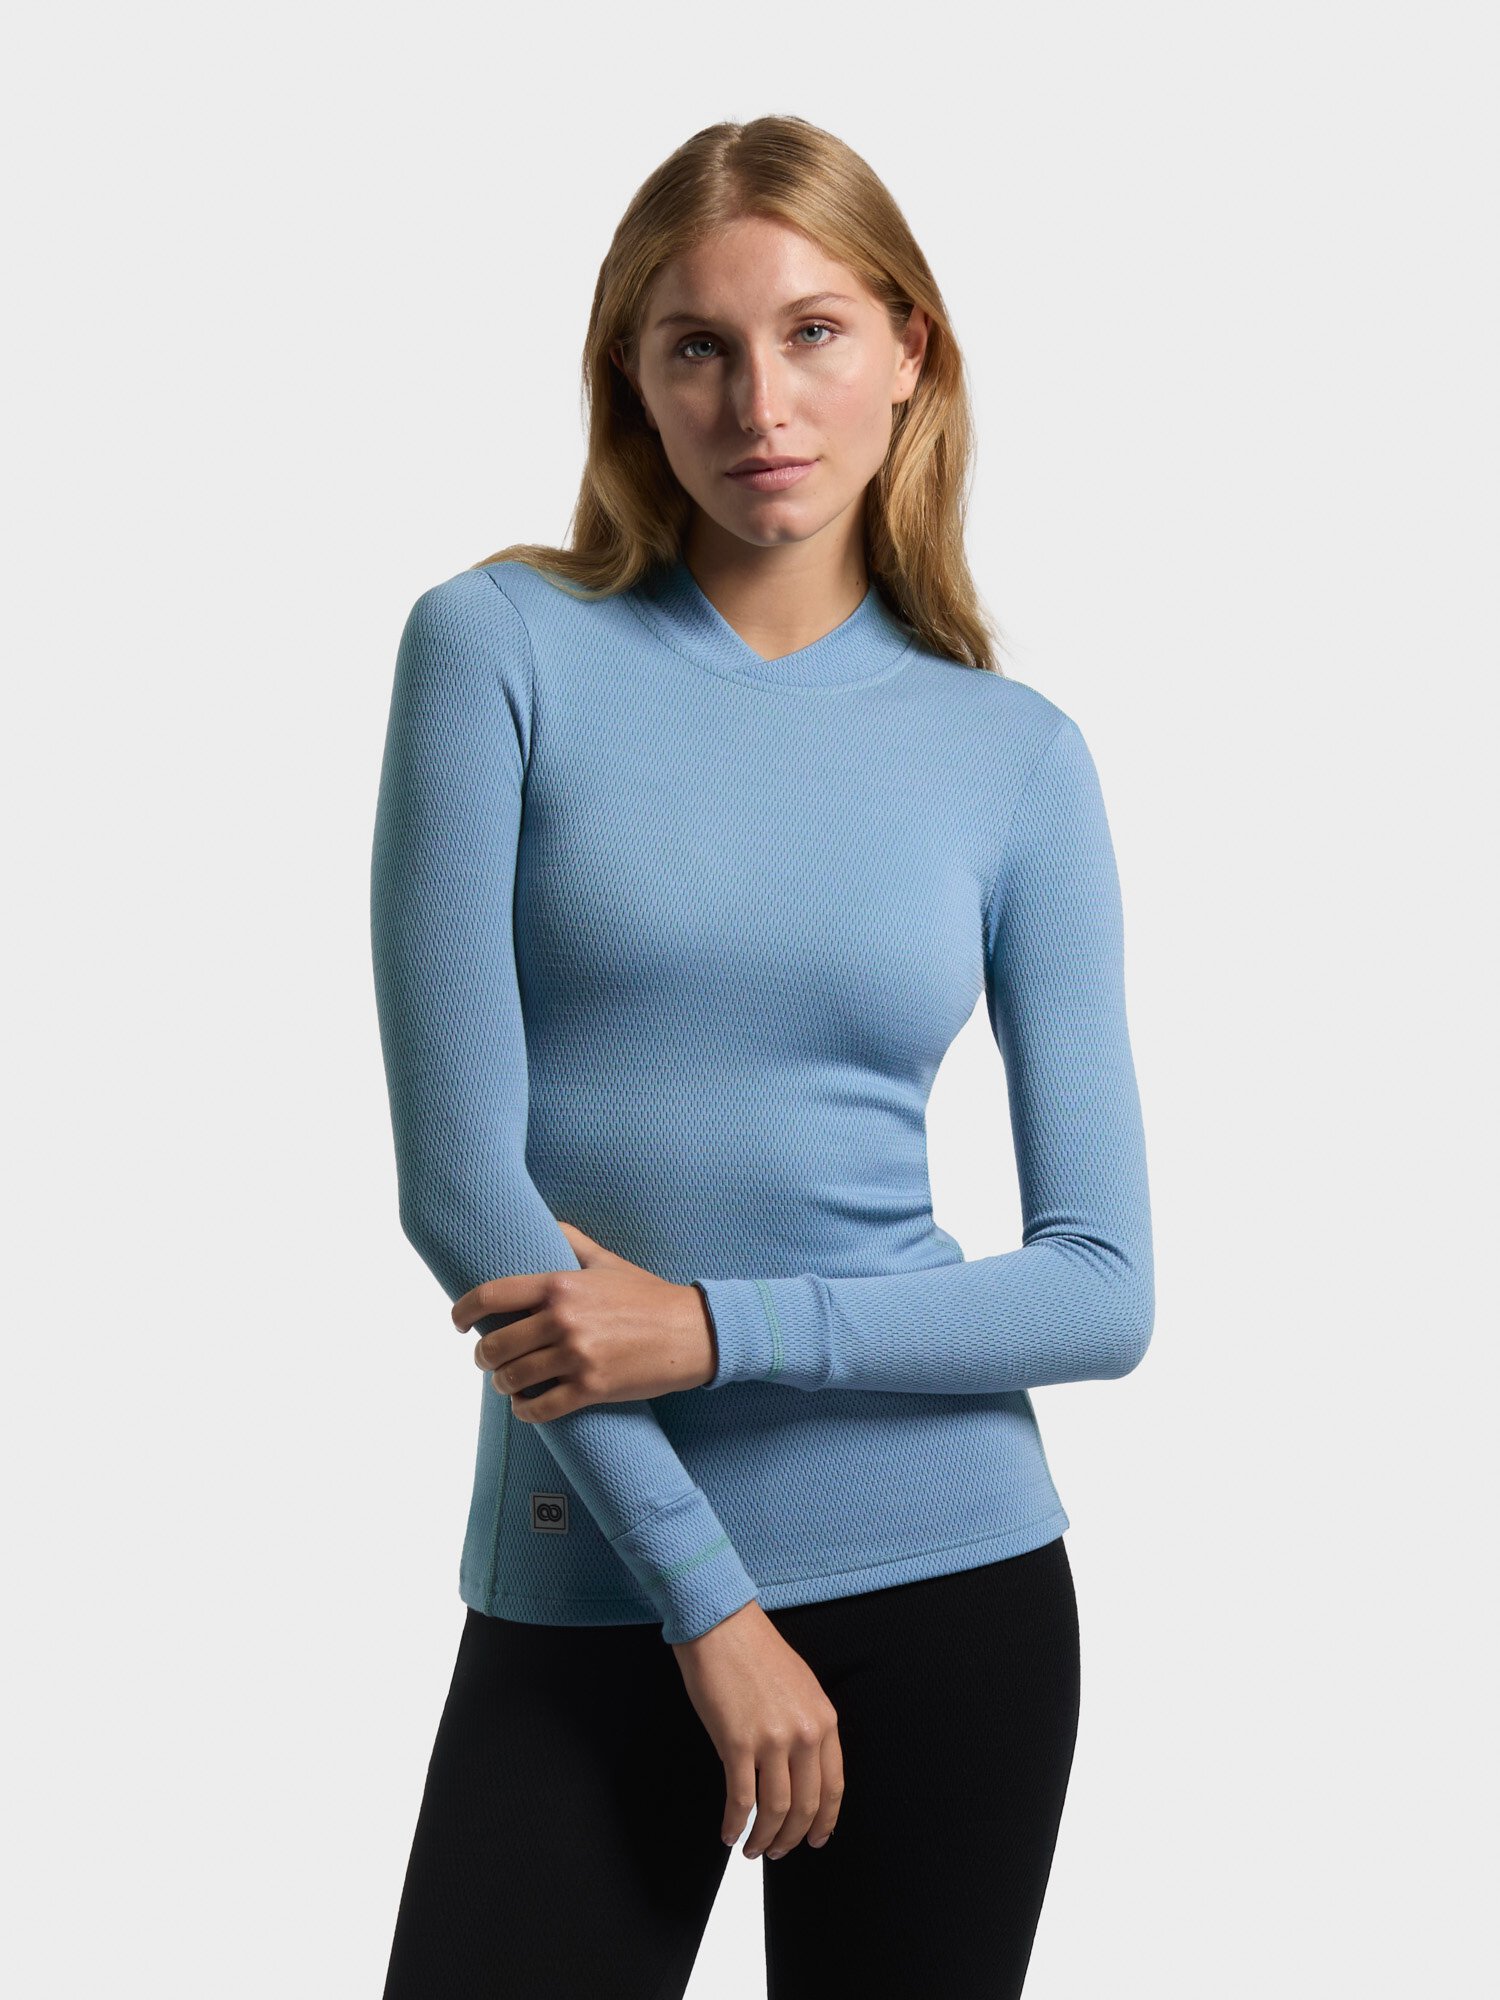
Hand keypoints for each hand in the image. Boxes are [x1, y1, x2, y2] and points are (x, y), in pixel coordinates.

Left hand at [451, 1221, 718, 1422]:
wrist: (692, 1333)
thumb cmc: (648, 1296)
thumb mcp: (608, 1261)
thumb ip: (572, 1241)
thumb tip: (544, 1222)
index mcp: (560, 1285)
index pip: (491, 1296)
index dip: (462, 1310)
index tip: (456, 1323)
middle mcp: (562, 1319)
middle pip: (495, 1345)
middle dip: (484, 1356)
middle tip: (489, 1360)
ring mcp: (576, 1356)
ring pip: (512, 1379)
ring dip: (503, 1384)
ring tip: (509, 1383)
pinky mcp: (590, 1388)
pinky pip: (539, 1408)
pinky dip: (525, 1410)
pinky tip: (526, 1406)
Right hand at [674, 1601, 843, 1858]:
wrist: (721, 1624)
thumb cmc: (755, 1650)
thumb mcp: (800, 1686)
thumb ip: (809, 1725)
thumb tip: (805, 1769)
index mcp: (824, 1719)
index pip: (833, 1786)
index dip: (824, 1821)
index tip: (815, 1840)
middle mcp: (804, 1733)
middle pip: (806, 1806)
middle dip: (792, 1838)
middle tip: (778, 1852)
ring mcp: (772, 1740)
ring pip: (775, 1810)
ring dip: (763, 1839)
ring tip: (752, 1849)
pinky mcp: (737, 1743)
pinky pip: (741, 1800)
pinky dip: (736, 1824)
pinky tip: (729, 1833)